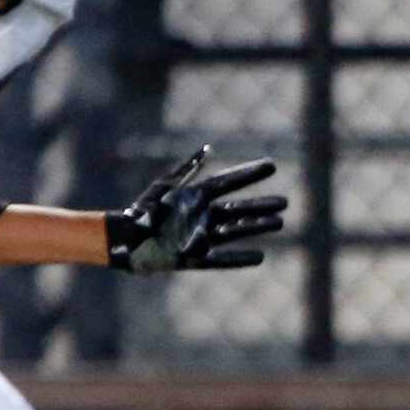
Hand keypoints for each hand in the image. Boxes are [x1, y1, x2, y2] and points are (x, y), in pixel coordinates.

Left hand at [106, 147, 285, 273]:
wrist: (124, 239)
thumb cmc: (143, 210)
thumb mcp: (165, 187)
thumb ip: (187, 170)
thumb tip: (208, 150)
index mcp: (197, 197)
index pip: (229, 182)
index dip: (249, 173)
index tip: (271, 165)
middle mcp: (204, 216)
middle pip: (239, 209)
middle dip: (262, 206)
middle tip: (285, 202)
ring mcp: (201, 236)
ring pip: (236, 231)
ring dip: (257, 227)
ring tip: (279, 222)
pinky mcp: (194, 258)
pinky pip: (221, 259)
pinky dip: (240, 258)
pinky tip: (260, 256)